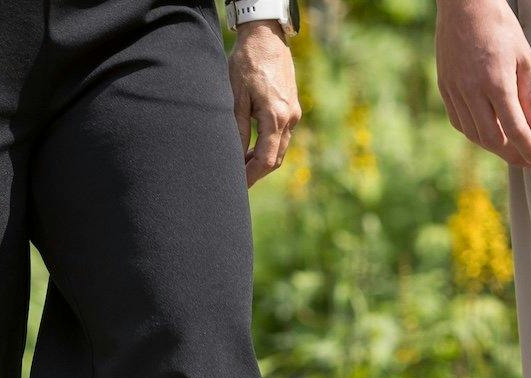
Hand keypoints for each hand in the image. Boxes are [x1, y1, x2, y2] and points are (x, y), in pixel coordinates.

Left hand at [230, 23, 300, 186]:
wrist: (267, 37)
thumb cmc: (247, 63)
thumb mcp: (236, 97)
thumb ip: (238, 130)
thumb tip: (236, 158)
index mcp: (276, 117)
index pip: (266, 160)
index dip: (251, 176)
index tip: (237, 186)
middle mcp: (290, 118)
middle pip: (276, 159)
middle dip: (257, 173)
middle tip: (237, 181)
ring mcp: (294, 113)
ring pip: (280, 149)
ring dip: (262, 161)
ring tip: (241, 166)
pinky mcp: (292, 108)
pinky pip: (282, 136)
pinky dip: (268, 147)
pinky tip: (252, 148)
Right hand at [436, 0, 530, 167]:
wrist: (464, 5)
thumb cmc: (498, 25)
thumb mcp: (524, 57)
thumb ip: (530, 95)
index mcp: (496, 82)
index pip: (515, 129)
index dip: (529, 150)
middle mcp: (472, 91)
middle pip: (492, 139)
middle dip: (511, 155)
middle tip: (525, 160)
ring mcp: (455, 90)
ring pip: (473, 134)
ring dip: (492, 146)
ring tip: (508, 148)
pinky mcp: (445, 87)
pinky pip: (459, 121)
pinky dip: (474, 132)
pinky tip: (486, 131)